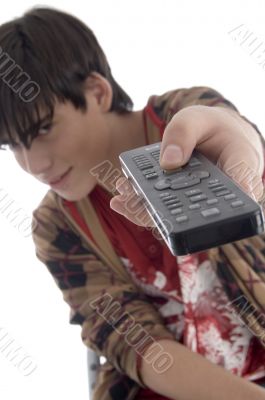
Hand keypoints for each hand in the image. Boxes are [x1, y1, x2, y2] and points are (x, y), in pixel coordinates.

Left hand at [109, 105, 263, 226]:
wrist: (217, 134)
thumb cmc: (213, 127)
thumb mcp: (198, 118)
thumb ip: (184, 133)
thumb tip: (168, 162)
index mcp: (240, 175)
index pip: (229, 202)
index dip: (205, 215)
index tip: (174, 218)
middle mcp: (221, 196)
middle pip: (193, 213)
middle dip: (158, 213)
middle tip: (131, 204)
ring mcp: (200, 202)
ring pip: (175, 214)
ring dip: (146, 209)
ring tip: (121, 199)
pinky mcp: (183, 201)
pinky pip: (165, 207)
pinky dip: (144, 203)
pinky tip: (124, 197)